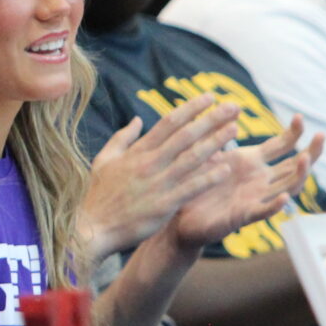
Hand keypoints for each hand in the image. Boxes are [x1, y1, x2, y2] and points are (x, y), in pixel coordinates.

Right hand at [78, 94, 240, 258]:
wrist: (91, 227)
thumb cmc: (97, 194)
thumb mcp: (104, 159)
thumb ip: (122, 138)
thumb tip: (138, 120)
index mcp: (137, 151)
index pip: (168, 123)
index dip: (191, 108)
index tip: (209, 98)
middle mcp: (149, 163)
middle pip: (185, 135)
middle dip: (211, 119)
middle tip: (233, 107)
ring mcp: (157, 183)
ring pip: (192, 158)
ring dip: (215, 142)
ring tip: (234, 129)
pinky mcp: (163, 205)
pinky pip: (190, 188)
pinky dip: (208, 177)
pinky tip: (226, 168)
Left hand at [169, 117, 323, 250]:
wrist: (177, 211)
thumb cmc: (193, 180)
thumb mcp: (207, 151)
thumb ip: (219, 132)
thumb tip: (232, 106)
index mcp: (252, 161)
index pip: (281, 145)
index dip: (294, 132)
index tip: (300, 116)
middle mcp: (259, 179)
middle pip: (294, 166)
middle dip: (310, 152)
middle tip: (321, 135)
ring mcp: (255, 197)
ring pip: (287, 187)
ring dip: (298, 175)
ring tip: (305, 159)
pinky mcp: (243, 215)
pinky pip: (263, 210)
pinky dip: (275, 205)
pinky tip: (283, 197)